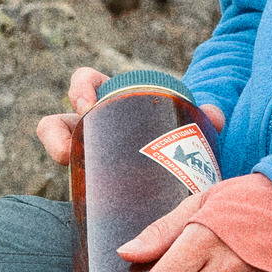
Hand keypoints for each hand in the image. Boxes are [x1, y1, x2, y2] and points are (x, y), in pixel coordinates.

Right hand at [34, 68, 222, 169]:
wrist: (170, 168)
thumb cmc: (171, 137)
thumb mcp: (182, 124)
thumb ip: (201, 119)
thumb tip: (215, 117)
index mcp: (112, 101)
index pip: (87, 82)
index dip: (81, 87)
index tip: (88, 104)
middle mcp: (92, 124)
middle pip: (61, 115)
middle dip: (60, 125)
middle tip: (77, 141)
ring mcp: (86, 149)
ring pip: (56, 141)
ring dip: (56, 145)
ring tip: (68, 158)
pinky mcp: (87, 177)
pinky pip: (69, 175)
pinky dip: (70, 173)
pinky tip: (80, 189)